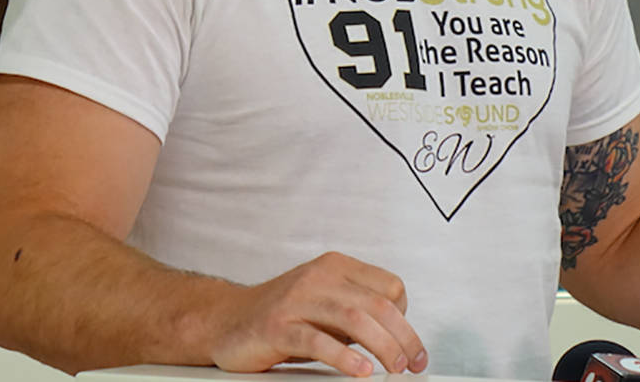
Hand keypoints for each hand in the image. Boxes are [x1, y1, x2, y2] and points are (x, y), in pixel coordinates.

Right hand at [206, 251, 428, 376]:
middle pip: (378, 304)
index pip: (390, 286)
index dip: (406, 317)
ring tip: (393, 367)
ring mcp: (297, 300)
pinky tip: (359, 371)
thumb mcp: (325, 303)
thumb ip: (357, 310)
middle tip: (412, 362)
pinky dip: (344, 357)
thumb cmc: (281, 314)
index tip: (410, 344)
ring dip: (382, 346)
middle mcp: (319, 278)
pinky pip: (318, 340)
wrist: (227, 319)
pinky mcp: (278, 326)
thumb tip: (398, 337)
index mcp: (336, 267)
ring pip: (354, 319)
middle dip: (403, 338)